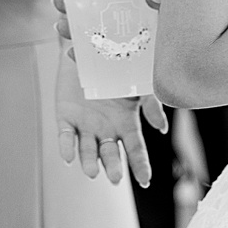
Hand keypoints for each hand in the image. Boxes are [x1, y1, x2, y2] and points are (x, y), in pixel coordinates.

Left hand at [53, 44, 168, 187]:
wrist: (90, 48)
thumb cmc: (118, 68)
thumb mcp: (138, 85)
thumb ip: (150, 105)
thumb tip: (162, 129)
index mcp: (125, 123)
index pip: (135, 150)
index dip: (140, 165)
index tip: (145, 180)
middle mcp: (106, 129)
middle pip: (110, 154)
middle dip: (112, 166)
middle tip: (115, 178)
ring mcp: (85, 125)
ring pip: (87, 149)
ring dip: (88, 161)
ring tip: (92, 172)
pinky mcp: (65, 117)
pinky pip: (65, 136)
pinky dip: (66, 147)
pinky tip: (67, 158)